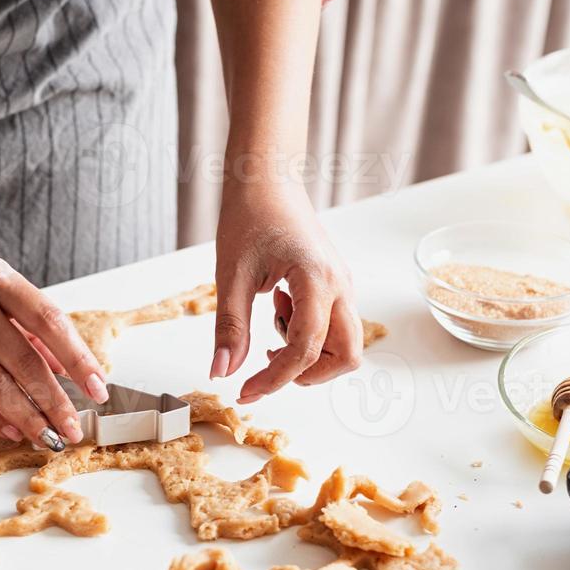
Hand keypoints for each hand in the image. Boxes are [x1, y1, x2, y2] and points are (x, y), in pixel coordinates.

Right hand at [0, 214, 108, 446]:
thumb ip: (23, 318)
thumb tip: (60, 363)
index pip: (49, 323)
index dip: (79, 359)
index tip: (99, 387)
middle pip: (24, 363)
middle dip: (54, 402)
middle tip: (73, 429)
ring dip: (25, 417)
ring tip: (48, 438)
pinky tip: (9, 429)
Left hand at [210, 183, 361, 402]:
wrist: (267, 179)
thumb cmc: (251, 215)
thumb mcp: (231, 274)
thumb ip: (230, 327)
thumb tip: (222, 371)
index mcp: (317, 280)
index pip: (306, 350)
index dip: (275, 378)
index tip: (245, 390)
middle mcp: (340, 285)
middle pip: (347, 355)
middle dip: (308, 374)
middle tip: (267, 368)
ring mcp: (343, 286)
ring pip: (346, 344)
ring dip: (310, 354)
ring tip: (272, 324)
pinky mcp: (336, 285)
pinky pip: (335, 326)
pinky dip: (309, 334)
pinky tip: (279, 308)